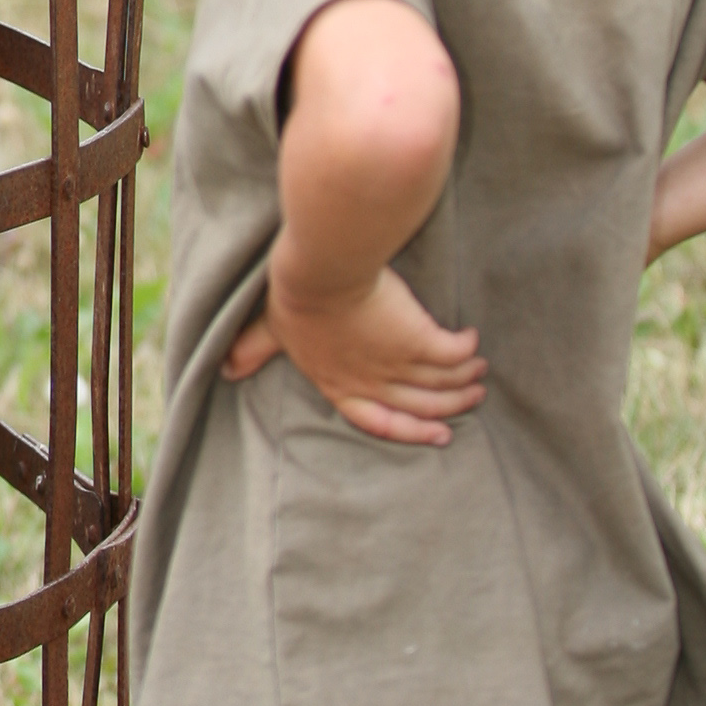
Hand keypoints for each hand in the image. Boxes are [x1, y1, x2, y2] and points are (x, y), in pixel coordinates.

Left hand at [223, 249, 484, 448]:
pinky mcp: (418, 340)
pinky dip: (465, 350)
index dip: (408, 431)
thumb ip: (254, 350)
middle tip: (472, 397)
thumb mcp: (272, 329)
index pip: (376, 421)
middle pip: (419, 405)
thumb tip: (226, 370)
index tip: (438, 434)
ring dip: (463, 380)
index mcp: (338, 384)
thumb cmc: (295, 297)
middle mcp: (371, 382)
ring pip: (441, 382)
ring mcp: (396, 364)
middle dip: (450, 406)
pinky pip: (452, 354)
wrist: (321, 272)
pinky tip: (471, 342)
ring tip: (479, 372)